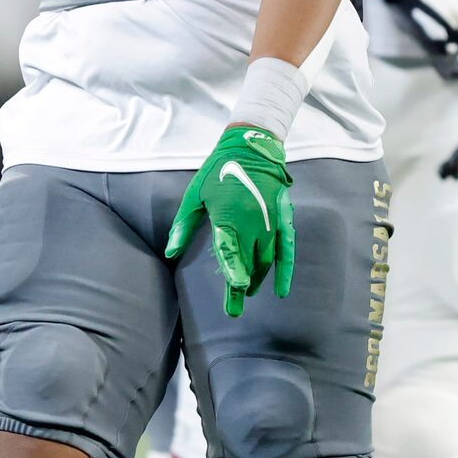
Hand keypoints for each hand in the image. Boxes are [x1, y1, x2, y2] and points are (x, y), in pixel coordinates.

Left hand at [166, 127, 294, 316]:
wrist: (251, 146)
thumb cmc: (217, 171)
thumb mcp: (194, 195)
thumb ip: (183, 226)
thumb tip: (170, 253)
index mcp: (229, 214)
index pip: (231, 249)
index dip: (234, 269)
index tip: (236, 289)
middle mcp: (253, 220)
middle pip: (248, 260)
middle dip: (240, 286)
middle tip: (233, 310)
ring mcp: (271, 220)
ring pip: (266, 258)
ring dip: (257, 278)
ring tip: (246, 293)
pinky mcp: (283, 218)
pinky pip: (287, 249)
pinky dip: (285, 270)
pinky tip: (282, 290)